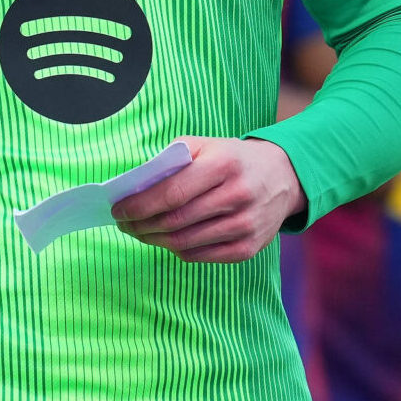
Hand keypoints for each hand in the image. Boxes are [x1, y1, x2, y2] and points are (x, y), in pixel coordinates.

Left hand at [113, 137, 307, 263]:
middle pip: (174, 221)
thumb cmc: (233, 159)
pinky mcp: (247, 249)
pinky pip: (199, 256)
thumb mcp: (206, 145)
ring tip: (138, 231)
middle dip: (140, 225)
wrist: (283, 177)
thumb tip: (135, 185)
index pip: (171, 193)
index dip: (138, 205)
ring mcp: (245, 226)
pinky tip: (165, 239)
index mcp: (224, 165)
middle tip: (123, 223)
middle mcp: (238, 196)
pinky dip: (175, 250)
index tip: (117, 209)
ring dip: (153, 240)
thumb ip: (171, 159)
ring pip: (183, 242)